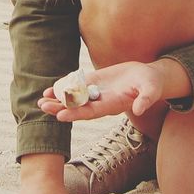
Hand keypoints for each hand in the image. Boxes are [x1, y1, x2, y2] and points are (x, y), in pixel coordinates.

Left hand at [37, 61, 165, 121]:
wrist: (147, 77)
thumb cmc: (151, 84)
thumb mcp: (151, 90)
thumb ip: (146, 99)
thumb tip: (139, 110)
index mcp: (112, 105)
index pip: (91, 112)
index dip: (76, 114)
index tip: (60, 116)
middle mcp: (102, 102)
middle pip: (78, 108)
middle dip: (60, 108)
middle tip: (42, 107)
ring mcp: (97, 93)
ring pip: (74, 99)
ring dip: (58, 100)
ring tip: (41, 100)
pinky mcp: (95, 83)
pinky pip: (77, 87)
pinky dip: (64, 88)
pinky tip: (50, 89)